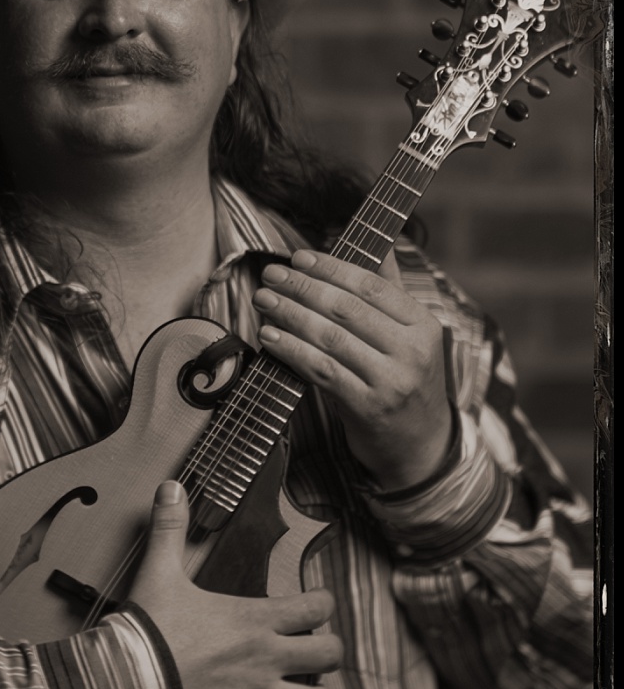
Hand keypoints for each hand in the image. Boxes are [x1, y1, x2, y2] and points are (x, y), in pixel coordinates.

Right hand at [129, 480, 341, 688]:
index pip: (318, 608)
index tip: (314, 606)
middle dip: (326, 651)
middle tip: (309, 650)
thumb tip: (170, 485)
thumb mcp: (160, 570)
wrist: (127, 680)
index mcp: (256, 619)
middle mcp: (268, 659)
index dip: (322, 604)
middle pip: (330, 656)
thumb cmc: (148, 626)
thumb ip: (170, 526)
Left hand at [253, 249, 453, 490]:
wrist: (420, 445)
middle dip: (302, 287)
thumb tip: (379, 243)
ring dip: (290, 314)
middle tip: (271, 275)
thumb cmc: (406, 380)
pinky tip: (271, 336)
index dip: (331, 268)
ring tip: (265, 300)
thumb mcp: (410, 335)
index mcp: (423, 324)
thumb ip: (391, 290)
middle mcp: (412, 351)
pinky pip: (321, 370)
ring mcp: (390, 381)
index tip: (299, 257)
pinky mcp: (367, 407)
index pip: (371, 286)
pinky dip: (291, 350)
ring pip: (330, 338)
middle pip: (346, 309)